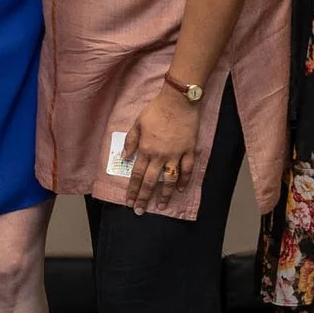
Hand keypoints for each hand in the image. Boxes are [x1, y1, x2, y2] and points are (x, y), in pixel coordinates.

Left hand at [123, 86, 200, 212]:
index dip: (133, 190)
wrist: (178, 101)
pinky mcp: (189, 151)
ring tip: (161, 206)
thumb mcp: (137, 123)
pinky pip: (188, 169)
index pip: (137, 175)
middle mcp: (160, 156)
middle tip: (140, 211)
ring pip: (170, 180)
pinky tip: (181, 189)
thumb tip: (124, 157)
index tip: (129, 201)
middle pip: (151, 182)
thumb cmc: (156, 110)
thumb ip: (131, 141)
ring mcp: (176, 155)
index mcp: (146, 149)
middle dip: (144, 197)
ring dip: (165, 194)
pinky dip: (185, 180)